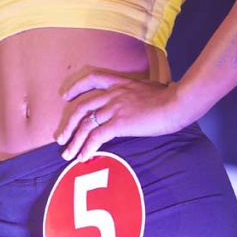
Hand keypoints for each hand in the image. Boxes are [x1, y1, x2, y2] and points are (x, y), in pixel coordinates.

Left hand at [55, 69, 182, 161]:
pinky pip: (97, 136)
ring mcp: (115, 107)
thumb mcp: (149, 89)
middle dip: (68, 124)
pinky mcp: (120, 122)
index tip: (66, 96)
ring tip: (67, 154)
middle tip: (60, 138)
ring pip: (86, 124)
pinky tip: (83, 157)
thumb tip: (140, 102)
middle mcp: (113, 93)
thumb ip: (137, 94)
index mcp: (120, 83)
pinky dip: (87, 148)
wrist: (176, 103)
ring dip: (74, 141)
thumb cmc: (170, 97)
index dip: (76, 87)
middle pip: (82, 107)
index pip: (92, 78)